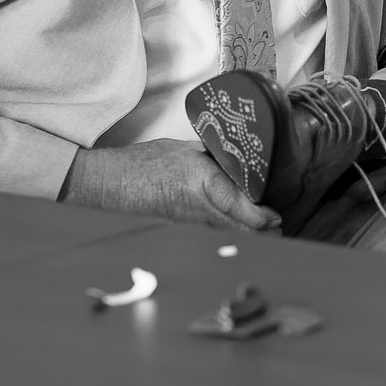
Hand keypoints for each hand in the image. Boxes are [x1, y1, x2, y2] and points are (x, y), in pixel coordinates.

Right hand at [61, 140, 280, 233]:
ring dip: (247, 236)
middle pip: (241, 230)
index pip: (242, 208)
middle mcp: (199, 208)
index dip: (263, 218)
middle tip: (277, 229)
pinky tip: (237, 232)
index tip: (276, 217)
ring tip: (266, 233)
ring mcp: (190, 223)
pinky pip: (212, 234)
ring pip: (228, 235)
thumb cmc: (143, 163)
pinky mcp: (181, 230)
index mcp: (203, 182)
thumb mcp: (186, 150)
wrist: (107, 184)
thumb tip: (237, 160)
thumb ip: (214, 157)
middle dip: (263, 233)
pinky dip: (228, 234)